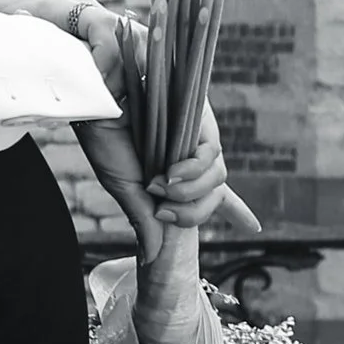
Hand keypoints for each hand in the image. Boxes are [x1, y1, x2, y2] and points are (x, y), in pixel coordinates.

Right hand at [24, 0, 260, 254]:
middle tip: (161, 208)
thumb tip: (155, 258)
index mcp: (175, 161)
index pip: (211, 187)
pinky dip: (193, 171)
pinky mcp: (199, 111)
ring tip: (159, 185)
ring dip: (190, 191)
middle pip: (216, 188)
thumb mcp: (122, 185)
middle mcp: (191, 144)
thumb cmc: (101, 128)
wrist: (88, 85)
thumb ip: (144, 218)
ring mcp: (197, 127)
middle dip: (192, 210)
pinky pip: (213, 152)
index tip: (254, 224)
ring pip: (219, 173)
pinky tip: (168, 173)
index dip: (236, 207)